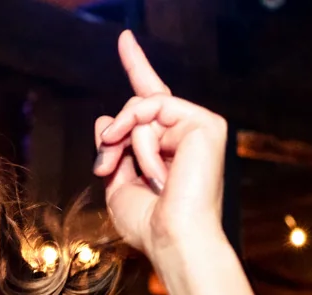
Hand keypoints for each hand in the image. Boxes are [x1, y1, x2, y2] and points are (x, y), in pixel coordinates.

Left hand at [93, 30, 228, 256]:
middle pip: (135, 106)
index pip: (149, 98)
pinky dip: (144, 142)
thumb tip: (106, 118)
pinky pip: (155, 110)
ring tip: (147, 179)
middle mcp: (185, 130)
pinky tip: (158, 171)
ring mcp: (197, 125)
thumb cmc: (149, 222)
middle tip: (106, 168)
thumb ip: (112, 148)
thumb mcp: (117, 182)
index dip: (137, 65)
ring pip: (141, 108)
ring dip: (128, 144)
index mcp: (168, 144)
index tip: (125, 39)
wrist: (174, 238)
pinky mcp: (205, 123)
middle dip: (112, 136)